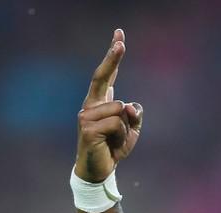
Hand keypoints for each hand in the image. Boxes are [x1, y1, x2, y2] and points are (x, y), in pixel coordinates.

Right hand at [75, 29, 143, 181]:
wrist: (98, 171)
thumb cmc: (113, 148)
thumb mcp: (131, 131)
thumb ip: (134, 115)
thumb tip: (128, 104)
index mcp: (100, 102)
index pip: (107, 75)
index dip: (112, 55)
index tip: (119, 33)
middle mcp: (90, 105)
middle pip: (103, 77)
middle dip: (112, 58)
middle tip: (121, 40)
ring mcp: (86, 116)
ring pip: (119, 109)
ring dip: (125, 128)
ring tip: (115, 141)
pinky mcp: (87, 128)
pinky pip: (116, 123)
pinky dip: (121, 136)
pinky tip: (111, 146)